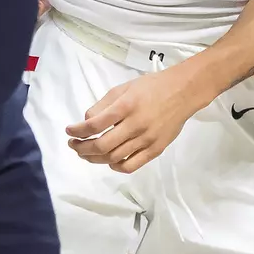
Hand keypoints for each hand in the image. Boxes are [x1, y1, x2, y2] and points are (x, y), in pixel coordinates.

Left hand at [66, 66, 200, 172]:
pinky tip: (109, 161)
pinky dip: (116, 166)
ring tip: (87, 153)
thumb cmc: (151, 87)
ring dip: (95, 158)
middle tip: (74, 145)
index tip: (70, 131)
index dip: (78, 131)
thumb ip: (104, 104)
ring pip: (114, 158)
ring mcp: (146, 139)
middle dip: (82, 148)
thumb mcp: (124, 87)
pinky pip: (131, 165)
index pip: (95, 124)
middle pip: (102, 146)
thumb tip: (87, 122)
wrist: (183, 92)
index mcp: (126, 106)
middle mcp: (135, 124)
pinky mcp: (156, 149)